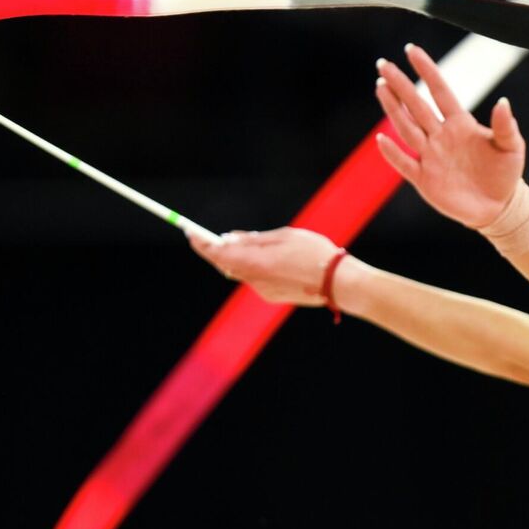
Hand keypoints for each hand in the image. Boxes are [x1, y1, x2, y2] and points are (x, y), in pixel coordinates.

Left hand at [188, 227, 344, 306]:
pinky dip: (253, 268)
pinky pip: (255, 279)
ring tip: (240, 243)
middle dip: (214, 251)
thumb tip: (229, 239)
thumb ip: (253, 239)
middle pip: (225, 265)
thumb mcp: (283, 236)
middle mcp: (253, 279)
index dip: (200, 243)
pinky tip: (267, 259)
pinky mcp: (273, 297)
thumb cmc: (314, 253)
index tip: (189, 231)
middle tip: (206, 236)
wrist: (339, 282)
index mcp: (254, 262)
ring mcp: (262, 290)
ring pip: (240, 272)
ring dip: (236, 258)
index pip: (216, 253)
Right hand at [373, 42, 525, 228]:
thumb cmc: (505, 172)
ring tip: (380, 87)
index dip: (427, 70)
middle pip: (417, 106)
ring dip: (393, 109)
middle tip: (383, 65)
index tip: (411, 50)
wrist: (500, 206)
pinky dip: (393, 153)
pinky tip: (382, 139)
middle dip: (400, 85)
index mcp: (460, 123)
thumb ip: (505, 126)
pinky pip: (405, 163)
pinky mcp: (425, 179)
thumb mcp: (512, 147)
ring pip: (407, 128)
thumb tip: (503, 102)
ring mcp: (431, 156)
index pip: (440, 91)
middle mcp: (441, 135)